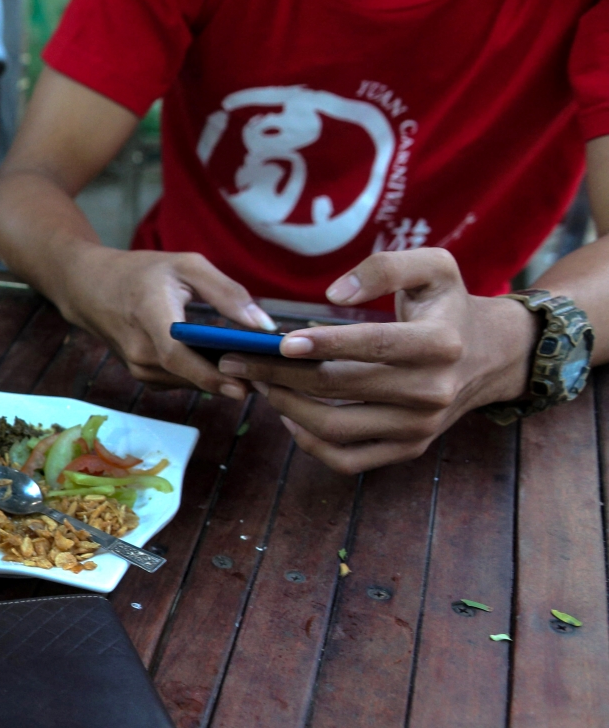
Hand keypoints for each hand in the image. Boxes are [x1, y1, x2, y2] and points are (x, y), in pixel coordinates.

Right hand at [63, 246, 273, 397]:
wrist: (90, 290)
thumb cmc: (142, 273)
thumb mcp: (186, 266)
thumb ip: (227, 293)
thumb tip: (264, 326)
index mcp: (150, 315)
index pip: (178, 356)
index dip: (210, 374)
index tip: (243, 385)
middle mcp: (140, 349)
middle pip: (189, 375)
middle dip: (229, 378)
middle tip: (268, 376)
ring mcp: (137, 367)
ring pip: (187, 382)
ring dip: (218, 379)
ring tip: (252, 369)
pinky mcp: (142, 376)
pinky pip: (179, 381)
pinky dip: (202, 376)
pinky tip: (223, 364)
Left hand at [218, 249, 535, 472]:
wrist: (490, 355)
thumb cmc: (448, 305)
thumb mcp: (434, 267)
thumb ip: (385, 267)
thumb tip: (333, 292)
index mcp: (441, 342)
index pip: (374, 346)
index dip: (325, 345)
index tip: (279, 343)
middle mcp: (433, 390)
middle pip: (341, 388)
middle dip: (280, 375)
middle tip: (237, 361)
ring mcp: (421, 427)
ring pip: (336, 429)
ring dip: (286, 407)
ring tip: (257, 383)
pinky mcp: (409, 449)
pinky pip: (348, 460)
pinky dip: (309, 444)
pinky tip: (287, 415)